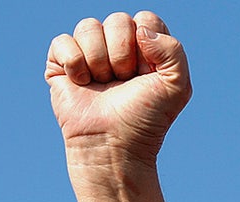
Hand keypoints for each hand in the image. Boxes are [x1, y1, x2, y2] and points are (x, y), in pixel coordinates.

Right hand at [46, 11, 191, 201]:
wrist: (114, 144)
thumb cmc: (147, 118)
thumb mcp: (177, 86)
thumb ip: (173, 50)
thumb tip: (140, 29)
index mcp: (147, 48)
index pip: (145, 19)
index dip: (146, 43)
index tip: (147, 71)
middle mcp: (118, 47)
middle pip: (117, 20)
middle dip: (122, 53)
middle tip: (124, 80)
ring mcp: (90, 53)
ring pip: (88, 26)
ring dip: (99, 60)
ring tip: (104, 84)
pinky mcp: (62, 63)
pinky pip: (62, 41)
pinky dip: (74, 64)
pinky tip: (82, 84)